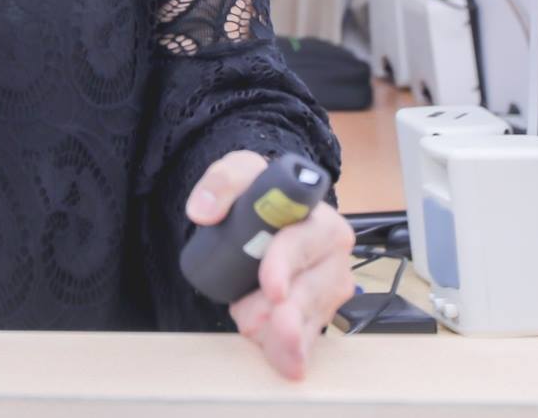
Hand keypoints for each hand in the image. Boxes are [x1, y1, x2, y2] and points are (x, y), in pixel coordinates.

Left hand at [186, 150, 355, 380]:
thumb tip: (203, 211)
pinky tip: (286, 363)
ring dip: (284, 333)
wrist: (266, 217)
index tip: (271, 287)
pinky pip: (312, 336)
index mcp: (318, 215)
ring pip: (313, 316)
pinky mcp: (323, 310)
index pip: (306, 241)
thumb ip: (221, 183)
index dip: (287, 264)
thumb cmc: (258, 196)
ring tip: (254, 334)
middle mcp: (333, 252)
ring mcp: (331, 283)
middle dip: (285, 311)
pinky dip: (294, 351)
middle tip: (250, 322)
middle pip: (314, 288)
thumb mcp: (239, 174)